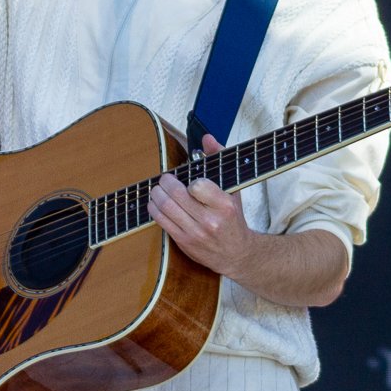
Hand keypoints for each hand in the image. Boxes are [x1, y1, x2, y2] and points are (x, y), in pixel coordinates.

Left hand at [149, 136, 253, 276]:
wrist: (236, 253)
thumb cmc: (233, 218)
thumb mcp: (233, 189)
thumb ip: (219, 160)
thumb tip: (207, 137)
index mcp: (224, 206)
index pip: (198, 186)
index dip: (189, 180)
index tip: (189, 179)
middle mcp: (210, 221)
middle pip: (176, 195)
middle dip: (165, 183)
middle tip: (165, 179)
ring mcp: (195, 233)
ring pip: (165, 208)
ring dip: (156, 195)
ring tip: (158, 189)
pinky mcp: (183, 242)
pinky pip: (162, 222)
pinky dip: (154, 209)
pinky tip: (155, 203)